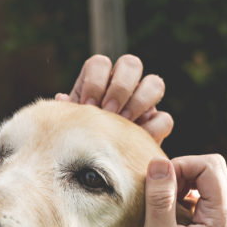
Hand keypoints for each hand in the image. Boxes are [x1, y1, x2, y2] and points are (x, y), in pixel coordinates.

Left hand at [56, 54, 173, 143]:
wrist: (99, 162)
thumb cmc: (80, 137)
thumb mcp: (71, 123)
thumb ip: (68, 110)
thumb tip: (62, 99)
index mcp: (99, 80)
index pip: (100, 63)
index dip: (95, 81)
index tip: (87, 105)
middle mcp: (124, 85)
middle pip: (131, 63)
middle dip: (120, 87)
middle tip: (108, 110)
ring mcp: (144, 102)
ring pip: (155, 83)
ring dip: (138, 102)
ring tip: (123, 122)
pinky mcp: (157, 123)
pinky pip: (164, 118)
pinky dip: (152, 128)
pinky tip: (136, 140)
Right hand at [133, 154, 226, 226]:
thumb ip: (160, 199)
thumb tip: (158, 163)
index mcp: (221, 220)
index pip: (210, 167)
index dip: (182, 164)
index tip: (157, 182)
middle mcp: (225, 219)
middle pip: (212, 170)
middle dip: (183, 170)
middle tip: (158, 189)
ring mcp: (217, 225)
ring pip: (205, 182)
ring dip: (180, 183)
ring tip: (159, 204)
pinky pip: (197, 198)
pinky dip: (179, 197)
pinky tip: (163, 216)